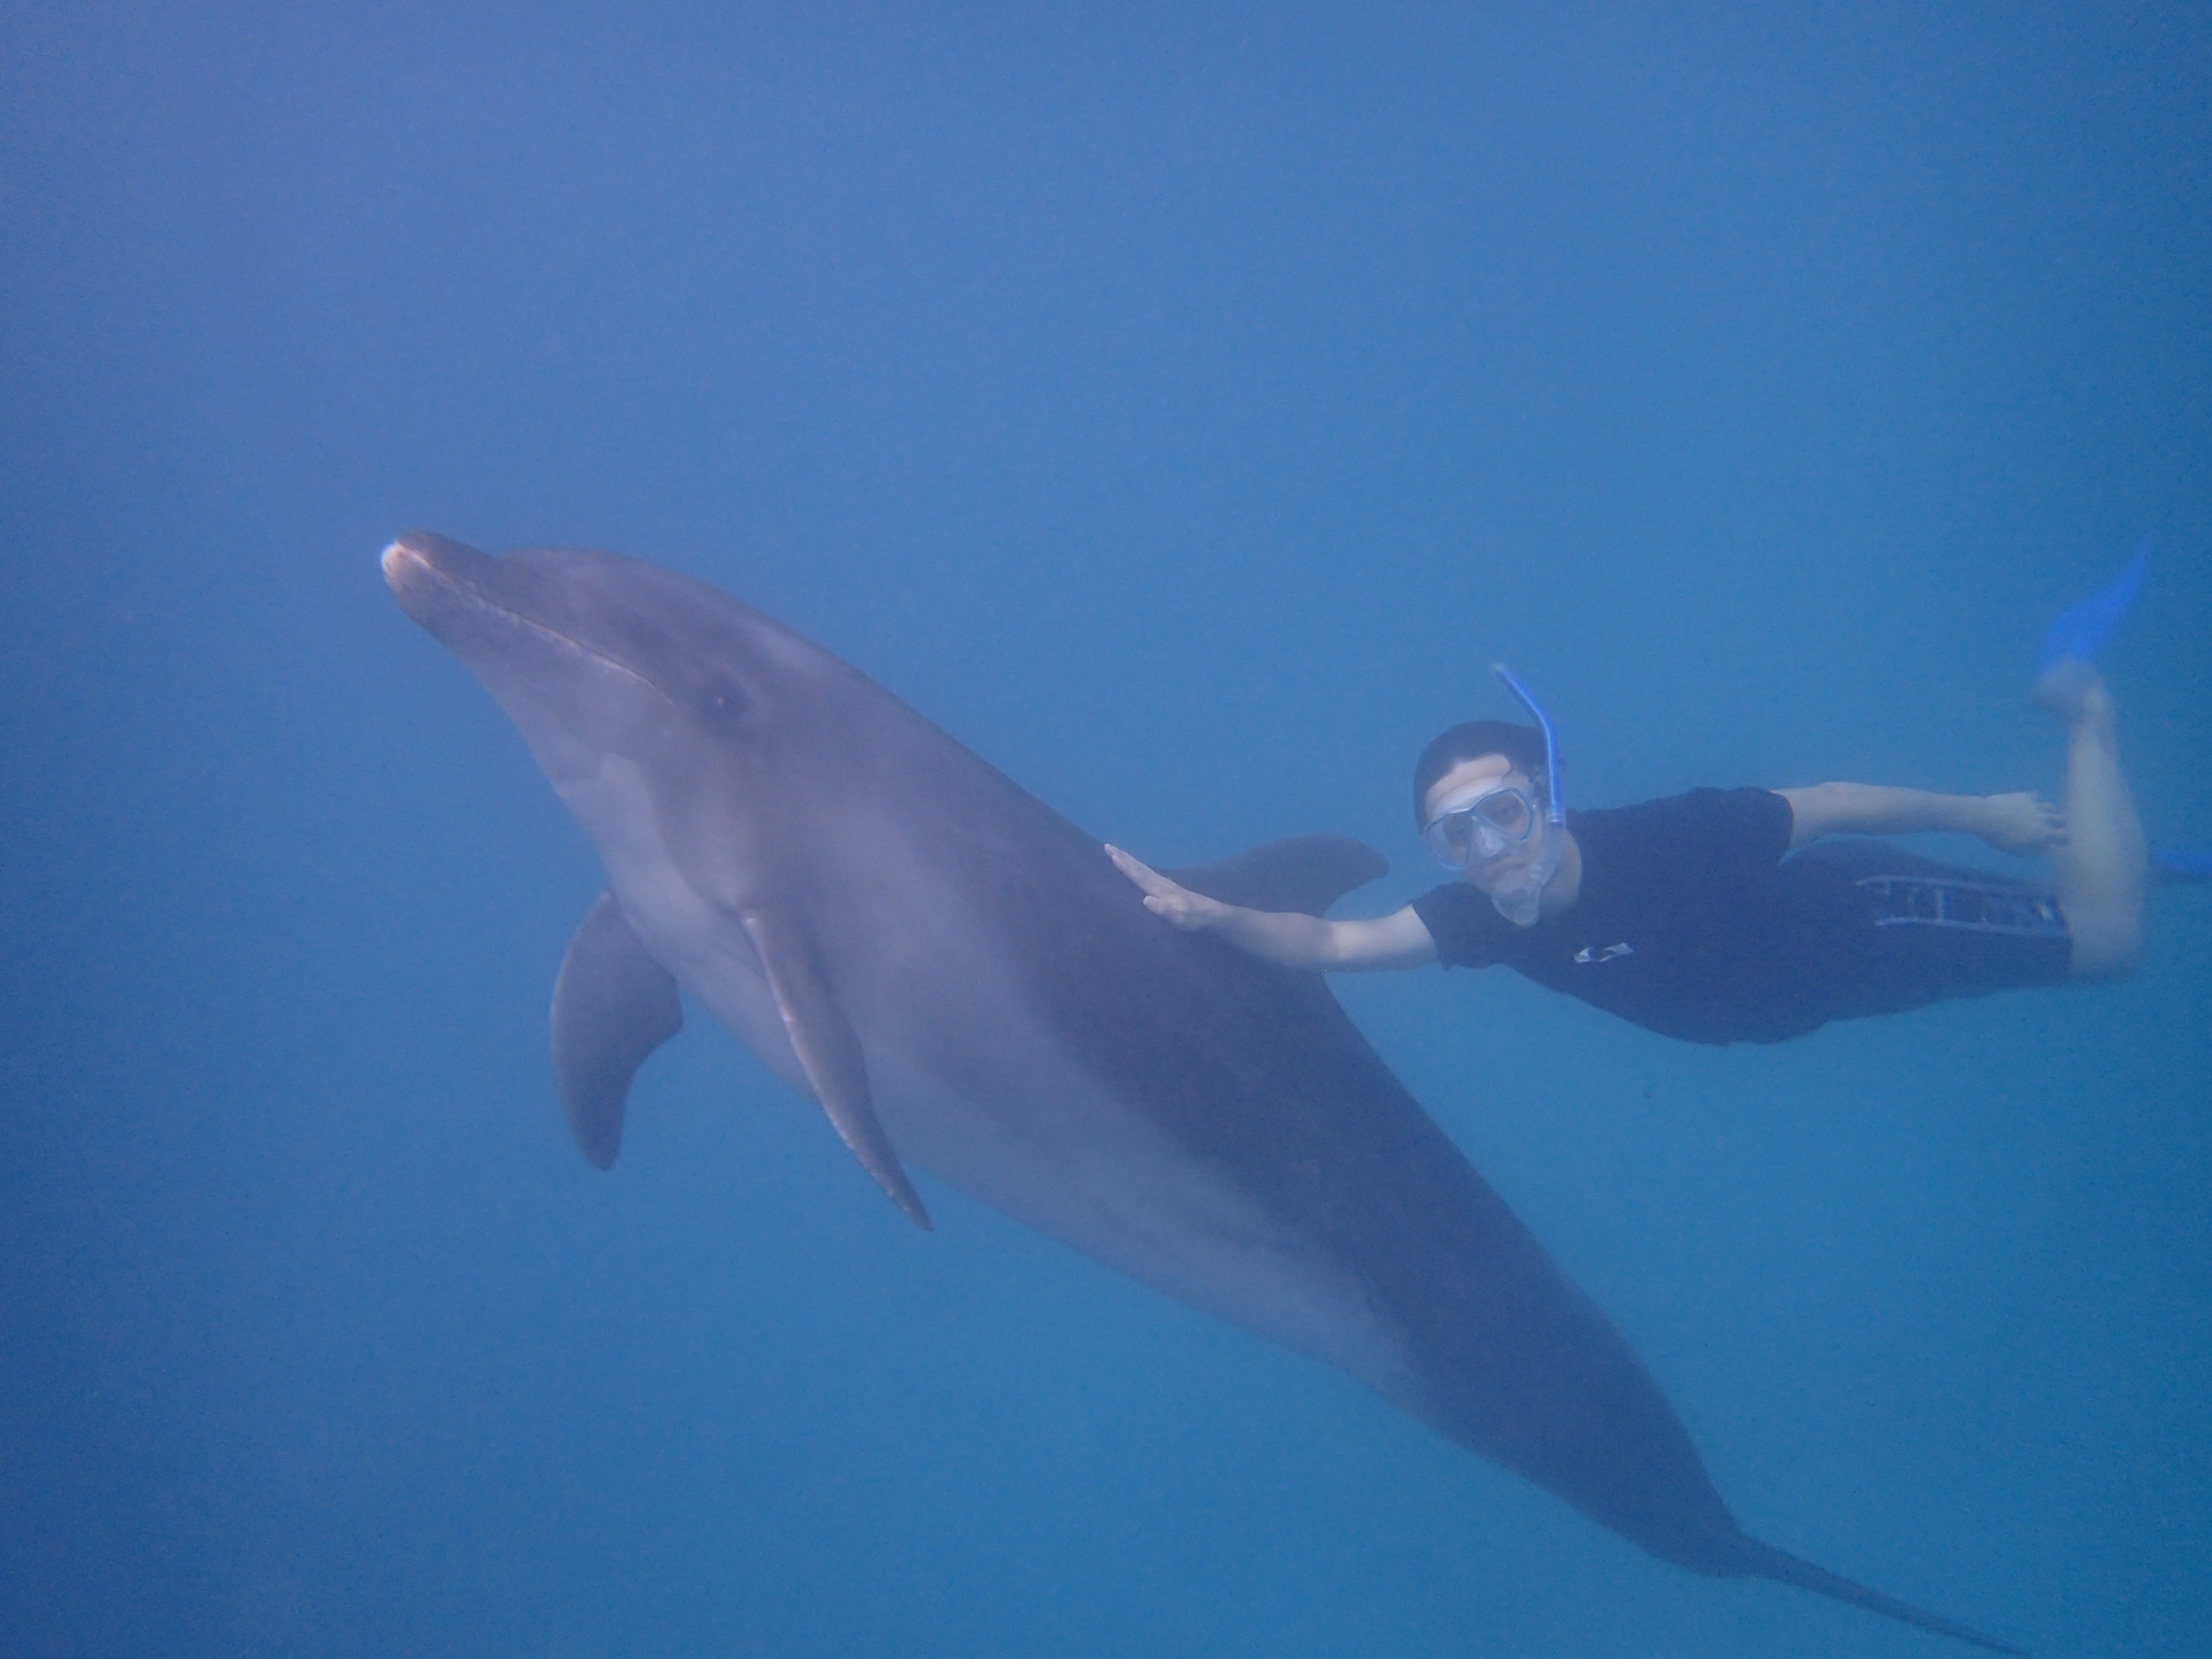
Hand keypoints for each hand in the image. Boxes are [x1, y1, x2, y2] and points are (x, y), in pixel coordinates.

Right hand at [1105, 845, 1228, 931]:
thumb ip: (1163, 909)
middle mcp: (1160, 883)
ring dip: (1129, 860)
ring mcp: (1164, 884)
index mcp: (1159, 890)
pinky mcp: (1167, 887)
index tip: (1112, 854)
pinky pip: (1147, 873)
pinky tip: (1138, 868)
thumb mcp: (1179, 917)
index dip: (1125, 866)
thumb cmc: (1193, 918)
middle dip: (1123, 857)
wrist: (1210, 913)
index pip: (1139, 876)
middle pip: (1138, 867)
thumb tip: (1145, 899)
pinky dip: (1138, 867)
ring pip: (1142, 868)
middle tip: (1108, 846)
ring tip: (1118, 853)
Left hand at [1978, 792, 2065, 855]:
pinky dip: (2035, 801)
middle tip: (2053, 827)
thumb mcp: (2017, 850)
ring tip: (2041, 815)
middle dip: (2059, 824)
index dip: (2064, 840)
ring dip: (2049, 812)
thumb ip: (2034, 850)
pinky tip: (2028, 804)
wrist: (1987, 816)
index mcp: (2043, 833)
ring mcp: (2035, 805)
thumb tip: (2047, 848)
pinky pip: (2036, 796)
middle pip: (2062, 819)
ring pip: (2051, 806)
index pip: (2064, 836)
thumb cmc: (2000, 838)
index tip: (2060, 842)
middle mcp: (2043, 818)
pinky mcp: (2025, 796)